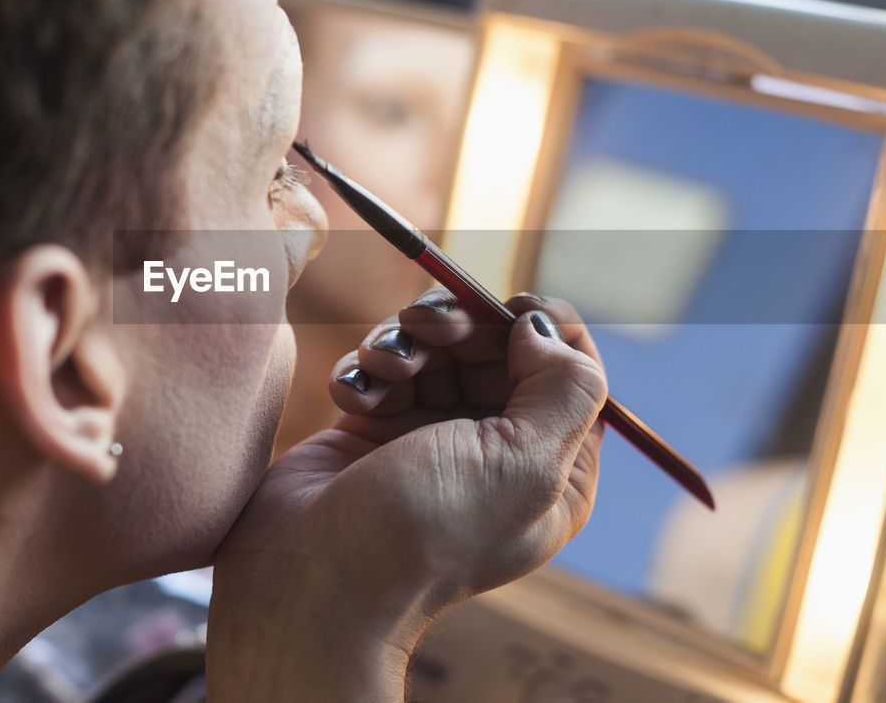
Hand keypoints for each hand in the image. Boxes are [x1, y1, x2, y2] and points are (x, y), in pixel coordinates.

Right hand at [207, 291, 607, 701]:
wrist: (314, 577)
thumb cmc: (427, 530)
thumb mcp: (526, 464)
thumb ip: (564, 388)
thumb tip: (543, 328)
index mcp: (552, 469)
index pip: (571, 373)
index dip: (547, 328)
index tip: (510, 309)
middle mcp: (495, 449)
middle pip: (496, 347)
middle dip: (462, 326)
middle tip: (429, 327)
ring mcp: (431, 436)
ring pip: (434, 348)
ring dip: (405, 342)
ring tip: (383, 368)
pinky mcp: (372, 428)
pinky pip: (379, 368)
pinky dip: (365, 370)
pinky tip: (353, 399)